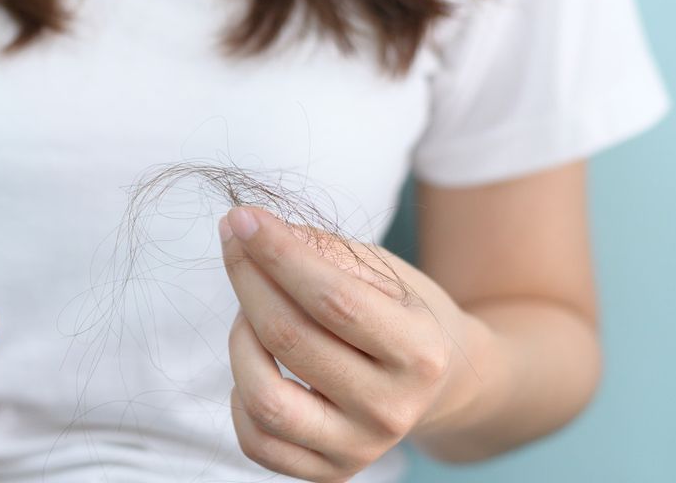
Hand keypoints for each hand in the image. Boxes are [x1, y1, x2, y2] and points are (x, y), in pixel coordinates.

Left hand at [219, 207, 491, 481]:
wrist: (441, 381)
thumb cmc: (401, 312)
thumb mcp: (384, 271)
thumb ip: (323, 250)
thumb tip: (253, 232)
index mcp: (420, 352)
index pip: (332, 299)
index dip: (278, 254)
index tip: (243, 218)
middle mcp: (392, 409)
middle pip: (289, 339)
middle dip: (248, 278)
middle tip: (234, 240)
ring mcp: (359, 448)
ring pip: (264, 397)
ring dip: (240, 339)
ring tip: (250, 309)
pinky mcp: (329, 472)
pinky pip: (256, 440)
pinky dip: (239, 395)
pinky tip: (256, 363)